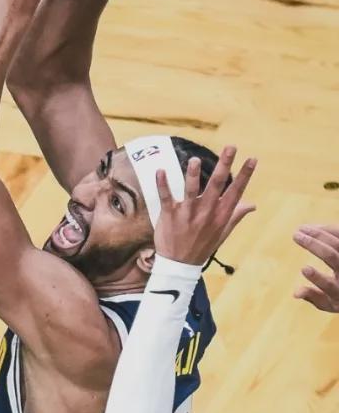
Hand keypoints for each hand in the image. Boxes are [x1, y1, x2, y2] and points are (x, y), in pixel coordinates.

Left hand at [153, 145, 255, 264]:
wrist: (180, 265)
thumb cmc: (202, 246)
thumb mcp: (223, 232)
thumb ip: (236, 215)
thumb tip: (253, 204)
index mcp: (221, 215)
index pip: (236, 192)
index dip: (245, 175)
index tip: (252, 159)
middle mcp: (206, 213)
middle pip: (216, 185)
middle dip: (224, 165)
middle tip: (230, 147)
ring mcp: (187, 214)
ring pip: (190, 191)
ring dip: (193, 174)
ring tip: (194, 159)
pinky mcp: (169, 216)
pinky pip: (166, 198)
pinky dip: (162, 184)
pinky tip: (160, 170)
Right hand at [293, 224, 338, 311]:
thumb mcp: (328, 303)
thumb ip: (312, 297)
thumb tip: (295, 293)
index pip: (327, 285)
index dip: (317, 278)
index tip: (304, 268)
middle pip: (332, 257)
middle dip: (313, 245)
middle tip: (295, 235)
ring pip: (338, 243)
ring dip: (319, 234)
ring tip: (301, 228)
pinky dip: (329, 230)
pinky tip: (315, 227)